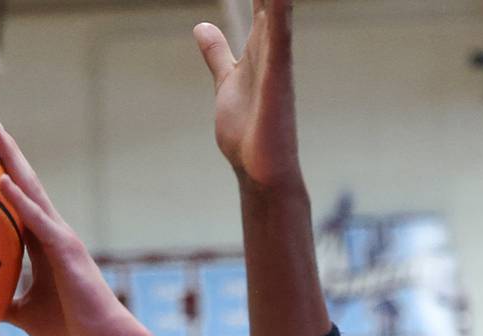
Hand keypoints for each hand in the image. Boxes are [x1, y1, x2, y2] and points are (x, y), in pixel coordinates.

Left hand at [0, 122, 129, 335]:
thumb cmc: (70, 329)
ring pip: (32, 192)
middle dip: (8, 155)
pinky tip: (2, 182)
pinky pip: (39, 221)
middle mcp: (53, 233)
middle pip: (26, 186)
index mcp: (43, 246)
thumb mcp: (26, 316)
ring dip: (12, 162)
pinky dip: (20, 201)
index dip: (4, 178)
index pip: (20, 204)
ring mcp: (60, 238)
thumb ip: (5, 304)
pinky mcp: (65, 250)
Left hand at [195, 0, 301, 191]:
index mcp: (260, 43)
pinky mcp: (279, 78)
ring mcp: (278, 60)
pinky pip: (281, 36)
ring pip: (278, 7)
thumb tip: (201, 28)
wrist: (261, 173)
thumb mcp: (226, 82)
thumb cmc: (248, 132)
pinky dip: (280, 11)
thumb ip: (217, 54)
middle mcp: (273, 45)